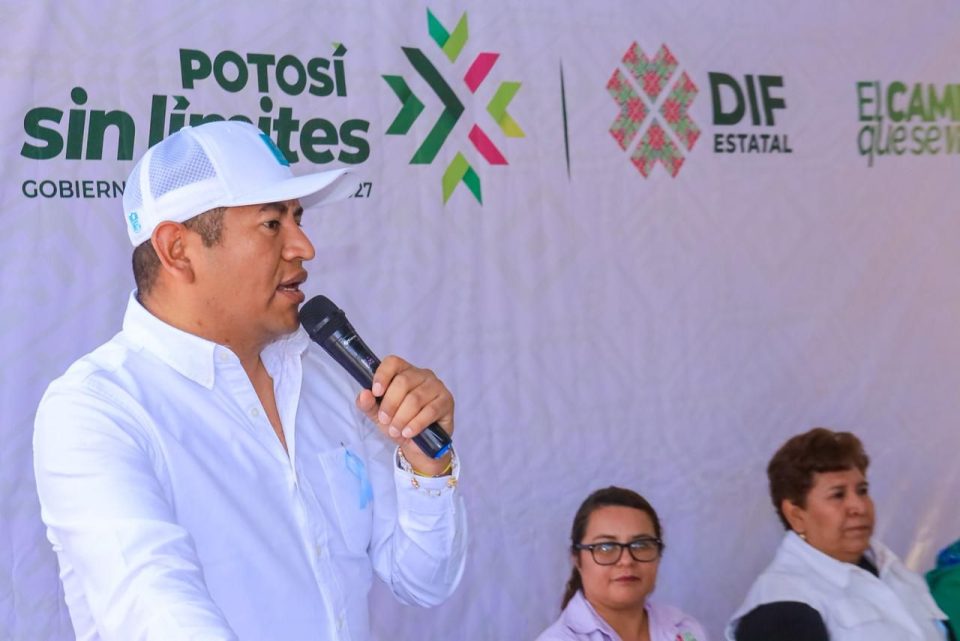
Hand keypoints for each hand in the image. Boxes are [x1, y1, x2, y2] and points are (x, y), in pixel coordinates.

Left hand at [356, 355, 453, 474]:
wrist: (419, 446)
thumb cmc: (399, 424)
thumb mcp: (379, 416)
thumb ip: (368, 405)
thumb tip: (363, 394)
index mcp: (403, 372)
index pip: (393, 362)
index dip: (383, 375)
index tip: (375, 392)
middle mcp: (422, 374)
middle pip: (403, 381)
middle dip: (390, 404)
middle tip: (384, 420)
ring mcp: (436, 386)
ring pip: (415, 398)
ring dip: (402, 417)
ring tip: (395, 431)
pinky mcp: (447, 401)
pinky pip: (430, 410)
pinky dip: (416, 423)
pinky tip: (408, 433)